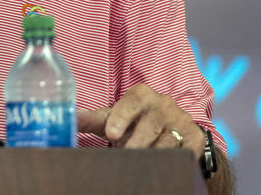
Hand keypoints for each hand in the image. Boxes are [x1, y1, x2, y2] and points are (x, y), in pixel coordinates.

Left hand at [77, 84, 204, 159]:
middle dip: (136, 142)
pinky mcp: (195, 138)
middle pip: (149, 125)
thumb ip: (90, 118)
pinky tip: (163, 165)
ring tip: (141, 162)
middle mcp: (163, 104)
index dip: (121, 117)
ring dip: (153, 153)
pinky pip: (184, 152)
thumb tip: (65, 118)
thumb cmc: (134, 122)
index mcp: (142, 94)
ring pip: (167, 141)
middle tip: (125, 153)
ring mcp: (181, 120)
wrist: (172, 131)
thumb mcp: (113, 118)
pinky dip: (173, 160)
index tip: (111, 134)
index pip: (131, 102)